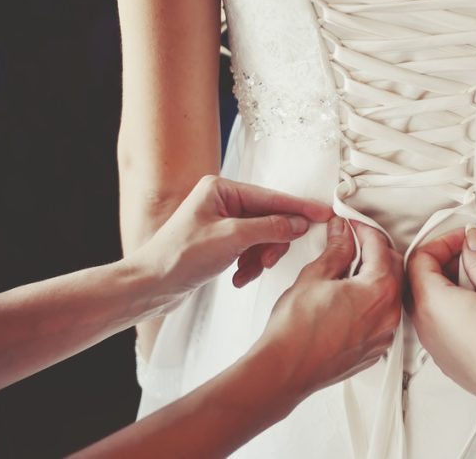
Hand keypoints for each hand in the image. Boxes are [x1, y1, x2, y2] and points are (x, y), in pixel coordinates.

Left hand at [130, 175, 332, 305]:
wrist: (151, 286)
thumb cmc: (179, 257)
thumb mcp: (231, 239)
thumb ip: (270, 228)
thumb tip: (298, 223)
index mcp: (221, 189)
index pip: (271, 197)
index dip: (299, 208)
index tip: (324, 214)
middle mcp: (222, 201)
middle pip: (269, 219)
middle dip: (271, 243)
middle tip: (269, 261)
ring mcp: (222, 222)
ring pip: (262, 237)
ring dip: (259, 258)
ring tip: (247, 273)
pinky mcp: (220, 242)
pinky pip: (250, 250)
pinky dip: (249, 265)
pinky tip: (239, 277)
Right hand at [258, 219, 402, 398]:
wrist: (286, 369)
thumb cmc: (296, 330)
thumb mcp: (315, 276)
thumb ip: (336, 250)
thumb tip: (342, 234)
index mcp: (378, 290)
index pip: (380, 246)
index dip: (363, 230)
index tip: (351, 226)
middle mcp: (388, 314)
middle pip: (393, 268)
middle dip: (375, 251)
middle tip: (352, 243)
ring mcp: (383, 335)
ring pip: (391, 294)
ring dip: (377, 277)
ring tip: (350, 269)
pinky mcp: (374, 350)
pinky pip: (383, 318)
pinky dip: (373, 303)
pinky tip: (350, 299)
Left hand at [407, 227, 475, 420]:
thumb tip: (471, 243)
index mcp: (431, 303)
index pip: (419, 258)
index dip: (443, 242)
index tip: (466, 239)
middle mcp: (424, 326)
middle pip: (419, 280)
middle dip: (445, 261)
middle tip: (474, 256)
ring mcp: (433, 345)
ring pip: (428, 302)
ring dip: (449, 284)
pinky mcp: (446, 358)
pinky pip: (438, 323)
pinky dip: (452, 306)